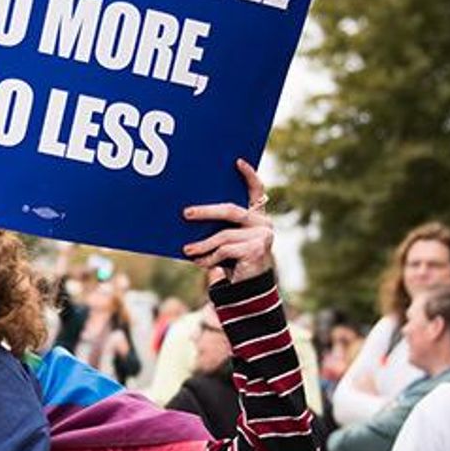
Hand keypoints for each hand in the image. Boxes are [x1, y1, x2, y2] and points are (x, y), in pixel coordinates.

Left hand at [181, 159, 273, 284]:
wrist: (249, 289)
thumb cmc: (233, 260)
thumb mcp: (226, 240)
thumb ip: (218, 226)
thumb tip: (189, 214)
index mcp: (257, 215)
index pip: (257, 189)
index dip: (249, 175)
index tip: (237, 161)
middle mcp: (264, 222)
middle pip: (231, 211)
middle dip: (205, 212)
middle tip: (185, 214)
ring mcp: (263, 236)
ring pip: (224, 235)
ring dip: (202, 244)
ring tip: (187, 250)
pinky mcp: (257, 250)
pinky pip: (225, 250)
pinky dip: (209, 258)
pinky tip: (199, 263)